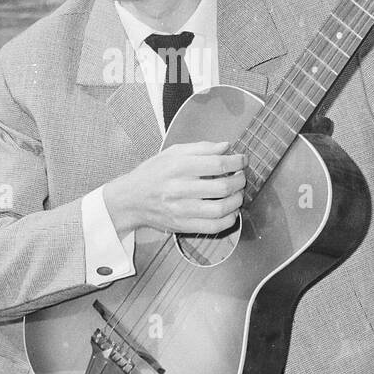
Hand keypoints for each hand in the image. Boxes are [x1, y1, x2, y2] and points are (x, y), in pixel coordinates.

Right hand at [102, 140, 246, 236]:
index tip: (242, 160)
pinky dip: (229, 219)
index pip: (217, 164)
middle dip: (240, 181)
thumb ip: (201, 148)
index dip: (236, 162)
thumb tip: (226, 147)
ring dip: (237, 200)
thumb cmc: (153, 173)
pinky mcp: (183, 226)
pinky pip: (214, 227)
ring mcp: (181, 210)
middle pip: (223, 187)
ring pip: (221, 209)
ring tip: (238, 193)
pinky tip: (231, 211)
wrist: (131, 199)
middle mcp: (179, 189)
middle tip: (241, 177)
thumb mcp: (173, 152)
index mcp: (178, 167)